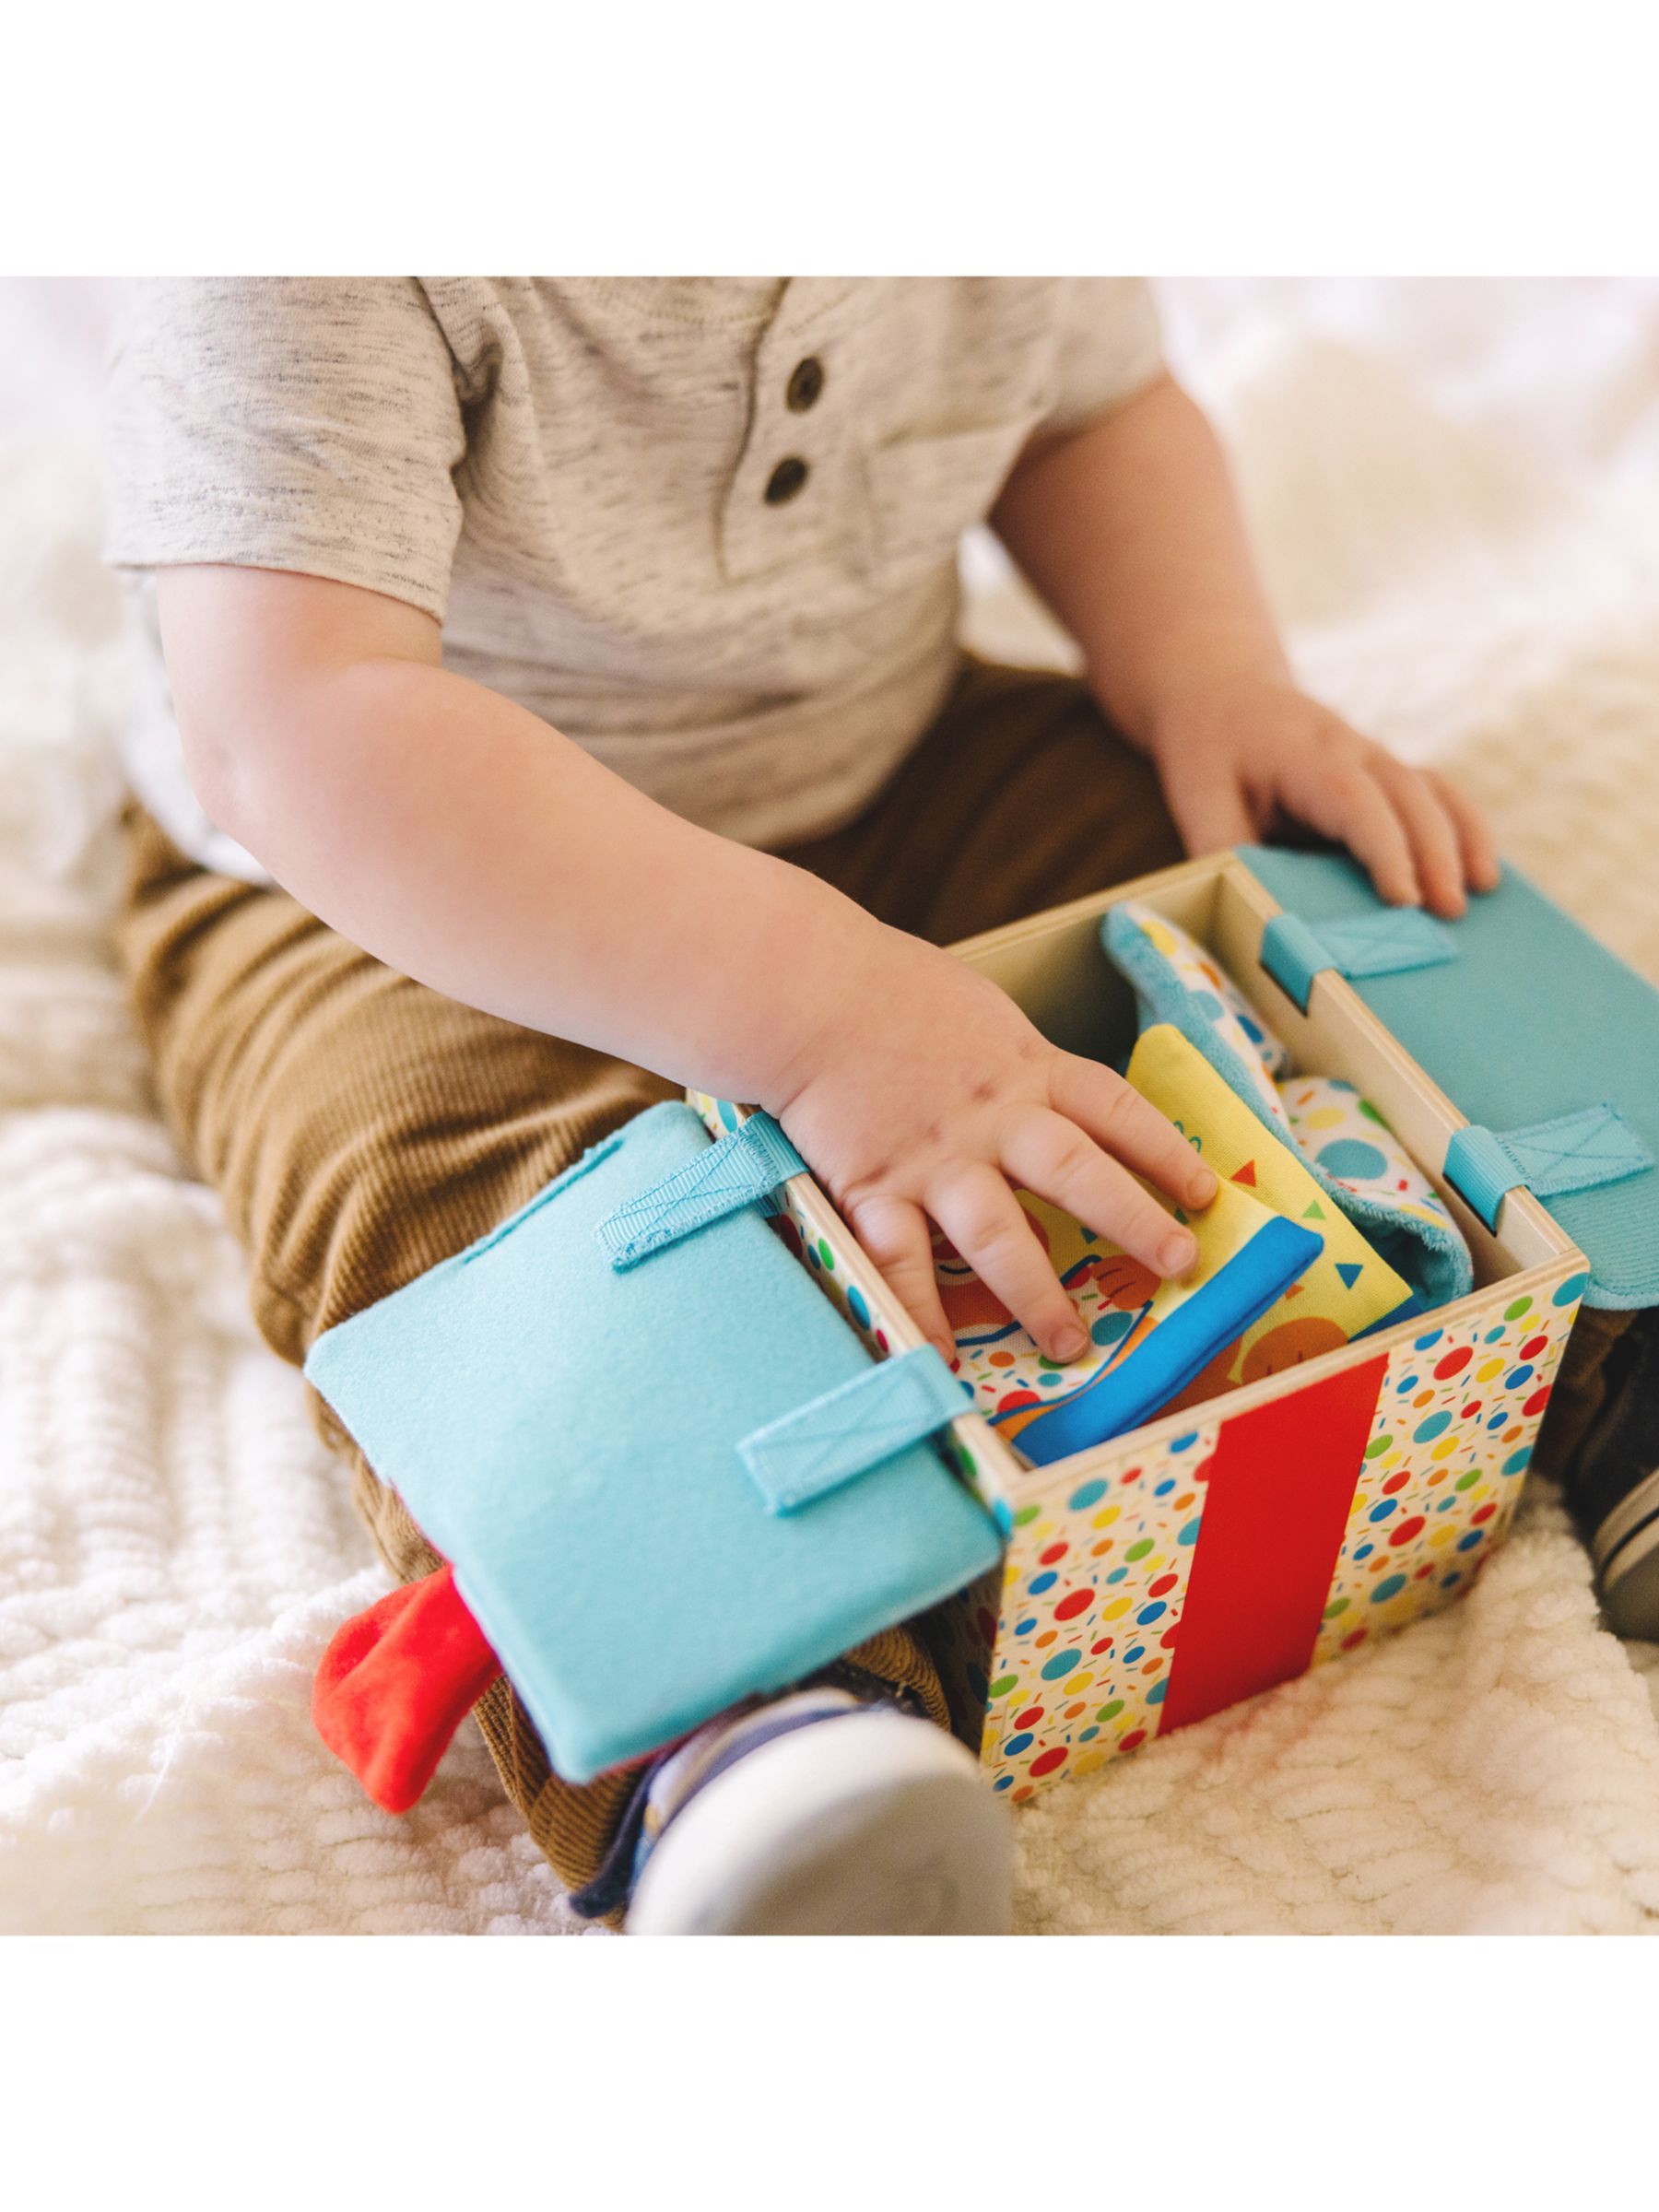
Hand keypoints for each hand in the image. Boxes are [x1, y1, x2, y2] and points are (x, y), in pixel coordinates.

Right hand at [763, 920, 1218, 1366]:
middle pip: (1077, 1172)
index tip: (1204, 1192)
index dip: (1165, 1152)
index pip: (1114, 1110)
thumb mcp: (973, 1009)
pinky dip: (918, 1312)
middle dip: (1133, 1221)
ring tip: (1069, 1344)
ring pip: (998, 1233)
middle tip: (1179, 1265)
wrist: (801, 988)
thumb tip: (1037, 1088)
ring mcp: (933, 1157)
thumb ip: (1009, 1057)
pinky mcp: (874, 1186)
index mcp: (1023, 1065)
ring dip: (1036, 1293)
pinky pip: (903, 1260)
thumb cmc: (883, 986)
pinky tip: (936, 1359)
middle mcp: (991, 1116)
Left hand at [1148, 669, 1500, 917]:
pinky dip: (1466, 829)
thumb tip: (1244, 909)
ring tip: (1481, 893)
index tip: (1404, 899)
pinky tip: (1484, 873)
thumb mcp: (1198, 799)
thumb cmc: (1211, 753)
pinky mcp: (1388, 773)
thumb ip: (1221, 850)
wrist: (1226, 694)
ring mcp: (1378, 758)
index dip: (1384, 849)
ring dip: (1461, 840)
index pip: (1357, 802)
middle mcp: (1354, 751)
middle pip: (1408, 798)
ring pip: (1434, 793)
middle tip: (1448, 914)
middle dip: (1433, 856)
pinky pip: (1440, 794)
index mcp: (1306, 756)